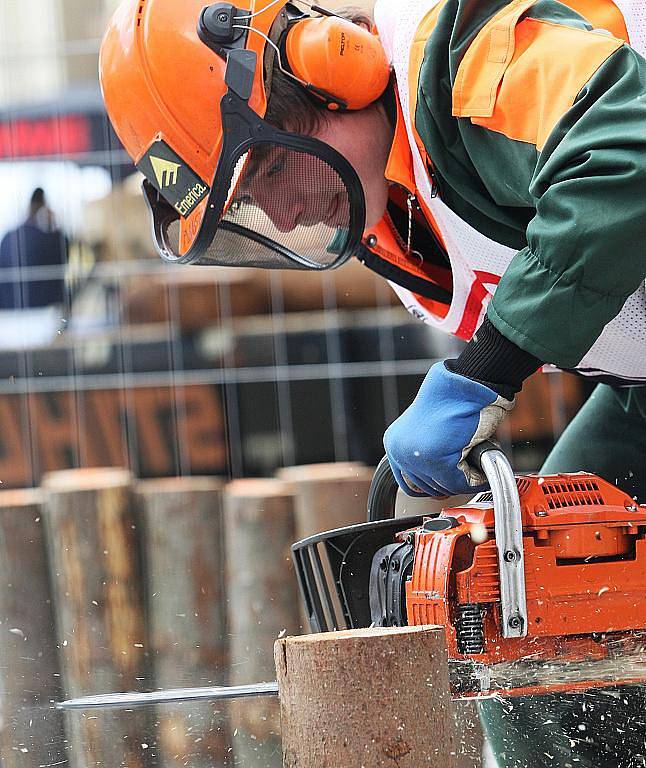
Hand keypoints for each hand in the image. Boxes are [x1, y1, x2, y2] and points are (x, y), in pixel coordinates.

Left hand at [383, 361, 513, 496]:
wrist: (466, 383)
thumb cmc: (455, 400)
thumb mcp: (430, 430)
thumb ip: (428, 454)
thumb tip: (440, 485)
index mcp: (395, 444)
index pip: (408, 483)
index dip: (433, 485)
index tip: (449, 483)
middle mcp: (399, 451)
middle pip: (427, 488)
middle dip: (451, 480)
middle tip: (466, 462)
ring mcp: (414, 457)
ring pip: (445, 487)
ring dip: (464, 476)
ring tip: (472, 454)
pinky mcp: (434, 460)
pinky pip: (460, 483)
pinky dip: (475, 477)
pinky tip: (478, 459)